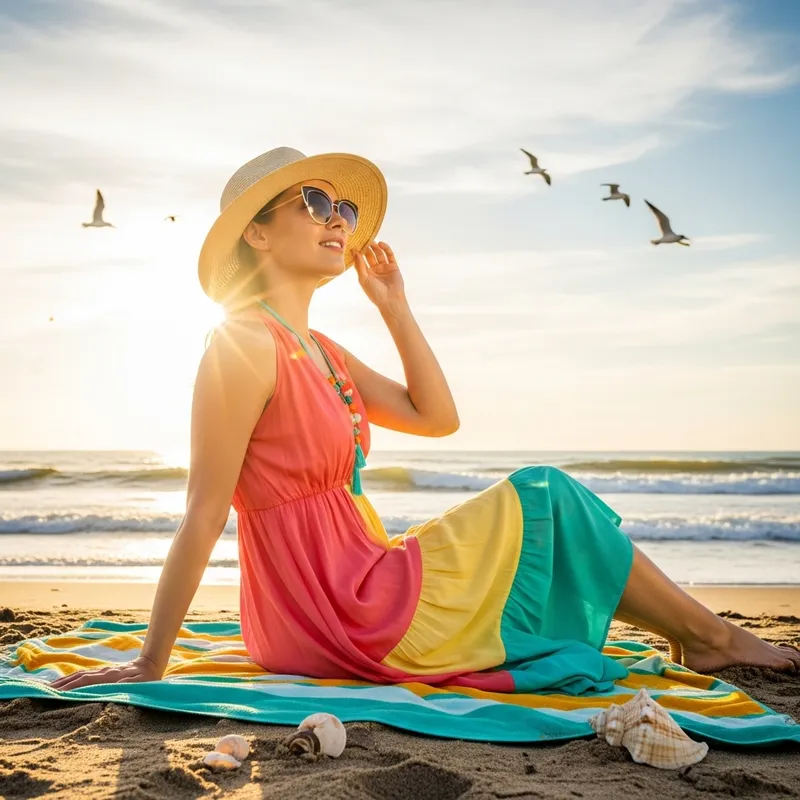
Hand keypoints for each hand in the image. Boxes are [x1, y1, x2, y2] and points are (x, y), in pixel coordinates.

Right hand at [48, 655, 162, 690]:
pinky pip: (83, 677)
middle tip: (43, 693)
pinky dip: (71, 680)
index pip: (85, 682)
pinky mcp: (102, 674)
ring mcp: (102, 672)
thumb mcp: (140, 684)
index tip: (55, 694)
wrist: (151, 664)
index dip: (70, 688)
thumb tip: (113, 689)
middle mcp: (103, 673)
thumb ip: (128, 686)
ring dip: (63, 682)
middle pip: (78, 678)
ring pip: (79, 676)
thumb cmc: (147, 679)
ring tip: (48, 689)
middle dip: (61, 685)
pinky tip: (64, 685)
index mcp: (110, 677)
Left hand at [353, 241, 405, 312]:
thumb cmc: (375, 293)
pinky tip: (381, 244)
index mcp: (366, 274)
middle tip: (363, 239)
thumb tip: (354, 252)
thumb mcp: (363, 278)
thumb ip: (359, 265)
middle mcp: (375, 270)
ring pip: (379, 254)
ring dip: (375, 247)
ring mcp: (384, 268)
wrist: (390, 300)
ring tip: (371, 240)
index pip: (361, 260)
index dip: (358, 252)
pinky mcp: (393, 266)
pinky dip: (386, 249)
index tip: (353, 243)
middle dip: (366, 248)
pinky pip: (389, 255)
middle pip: (370, 255)